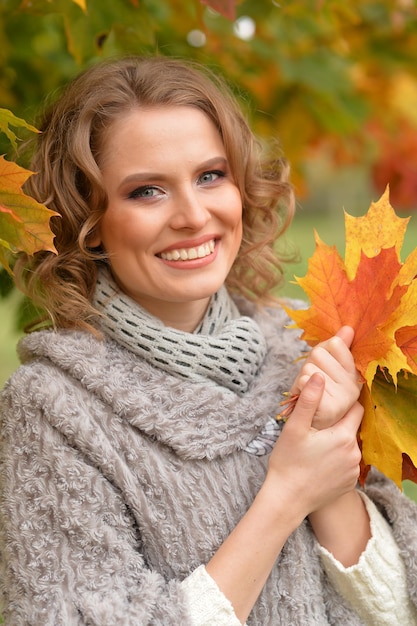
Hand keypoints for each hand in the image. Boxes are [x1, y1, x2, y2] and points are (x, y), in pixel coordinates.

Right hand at [268, 373, 362, 518]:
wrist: (287, 500)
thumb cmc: (288, 462)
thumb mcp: (295, 428)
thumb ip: (309, 400)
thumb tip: (319, 376)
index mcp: (343, 436)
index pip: (355, 409)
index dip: (343, 404)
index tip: (329, 404)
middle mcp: (354, 454)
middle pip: (351, 428)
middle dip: (337, 424)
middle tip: (316, 428)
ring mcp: (352, 471)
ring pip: (349, 446)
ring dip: (337, 443)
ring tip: (316, 446)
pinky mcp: (348, 484)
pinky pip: (346, 464)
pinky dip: (337, 460)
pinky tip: (319, 463)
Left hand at [289, 326, 361, 429]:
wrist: (307, 424)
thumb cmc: (315, 392)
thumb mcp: (326, 366)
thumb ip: (338, 346)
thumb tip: (348, 328)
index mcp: (355, 373)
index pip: (335, 343)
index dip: (322, 352)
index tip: (323, 367)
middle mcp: (354, 386)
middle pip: (319, 353)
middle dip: (310, 365)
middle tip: (314, 383)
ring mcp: (344, 399)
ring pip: (310, 368)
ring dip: (304, 378)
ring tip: (310, 392)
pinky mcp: (330, 408)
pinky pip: (305, 381)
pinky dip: (300, 387)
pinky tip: (306, 398)